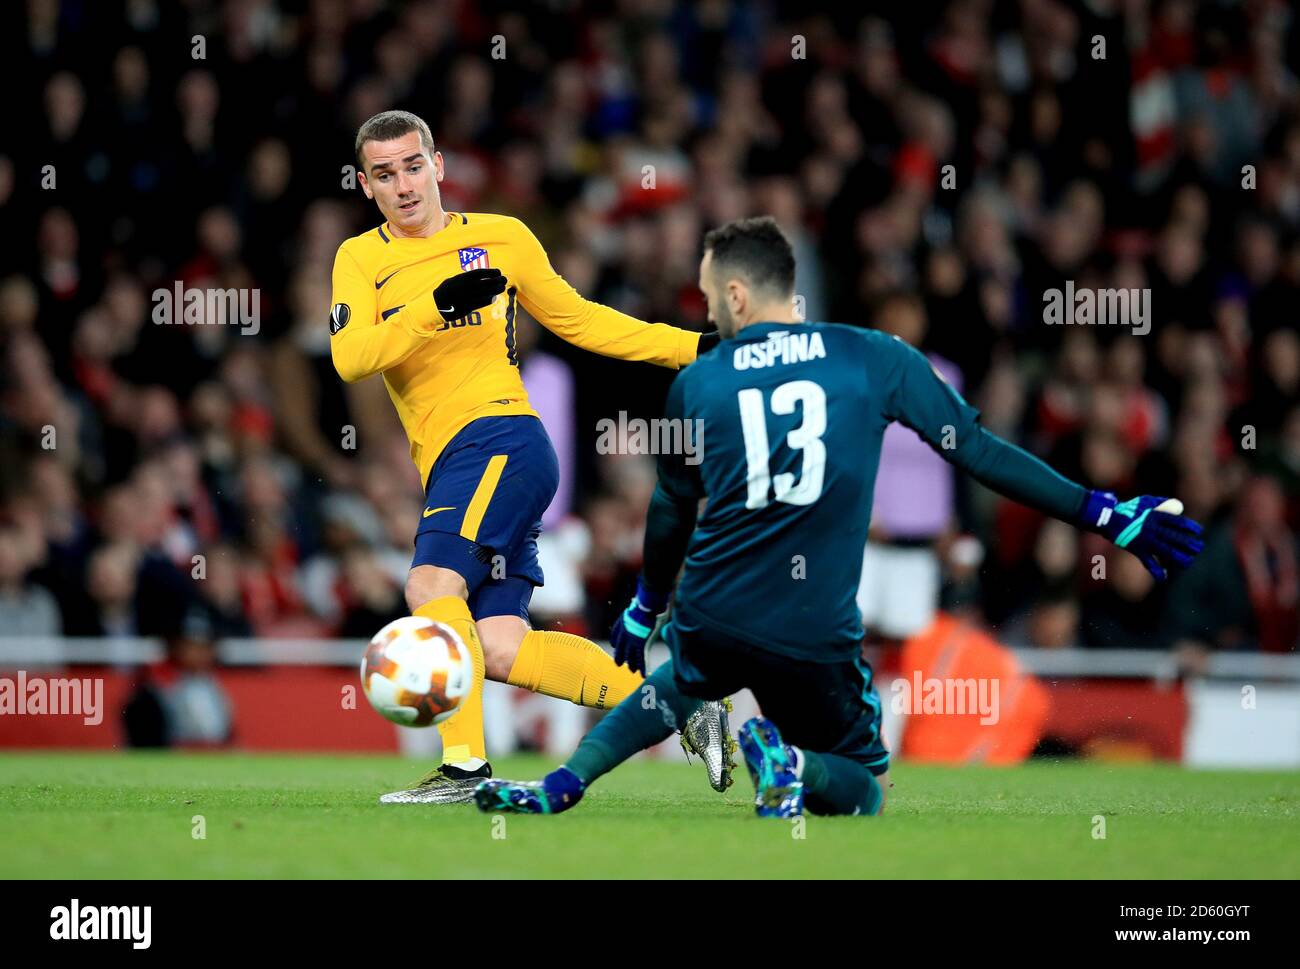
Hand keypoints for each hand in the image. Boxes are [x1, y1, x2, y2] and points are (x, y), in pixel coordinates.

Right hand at [433, 268, 505, 321]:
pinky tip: (494, 297)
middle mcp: (467, 287)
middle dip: (497, 281)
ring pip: (487, 293)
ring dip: (496, 290)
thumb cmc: (446, 290)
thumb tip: (479, 276)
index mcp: (463, 278)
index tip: (498, 272)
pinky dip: (489, 299)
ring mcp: (469, 297)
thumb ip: (466, 278)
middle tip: (504, 280)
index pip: (481, 273)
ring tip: (502, 288)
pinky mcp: (469, 307)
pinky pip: (482, 302)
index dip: (492, 272)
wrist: (437, 305)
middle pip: (487, 283)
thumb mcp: (454, 280)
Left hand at [609, 576, 669, 674]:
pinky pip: (642, 659)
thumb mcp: (639, 603)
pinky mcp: (642, 644)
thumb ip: (640, 604)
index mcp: (623, 623)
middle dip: (621, 656)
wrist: (647, 604)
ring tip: (632, 671)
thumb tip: (646, 597)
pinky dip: (643, 667)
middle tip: (619, 664)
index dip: (616, 643)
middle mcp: (625, 634)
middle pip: (621, 648)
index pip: (616, 636)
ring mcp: (633, 640)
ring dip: (632, 664)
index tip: (615, 647)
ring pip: (631, 656)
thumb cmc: (646, 600)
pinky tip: (643, 674)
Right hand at [1079, 492, 1203, 580]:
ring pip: (1167, 552)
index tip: (1198, 531)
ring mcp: (1145, 541)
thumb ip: (1161, 503)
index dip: (1189, 527)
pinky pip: (1149, 563)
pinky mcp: (1137, 550)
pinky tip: (1164, 577)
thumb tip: (1178, 506)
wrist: (1107, 519)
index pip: (1177, 523)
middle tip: (1199, 548)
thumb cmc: (1127, 509)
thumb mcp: (1145, 501)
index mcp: (1156, 516)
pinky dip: (1156, 571)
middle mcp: (1153, 529)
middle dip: (1189, 544)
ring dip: (1179, 558)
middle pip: (1176, 539)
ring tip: (1188, 562)